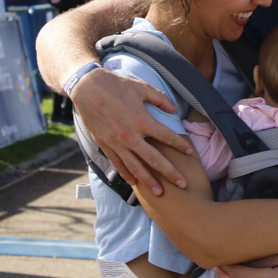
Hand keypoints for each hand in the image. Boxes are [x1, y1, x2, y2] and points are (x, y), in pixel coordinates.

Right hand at [69, 67, 192, 193]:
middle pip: (154, 158)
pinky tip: (134, 182)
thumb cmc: (116, 85)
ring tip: (160, 192)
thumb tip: (174, 111)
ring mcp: (115, 142)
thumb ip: (160, 99)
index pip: (166, 136)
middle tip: (182, 184)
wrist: (87, 88)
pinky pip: (117, 163)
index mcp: (141, 120)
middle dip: (169, 172)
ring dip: (148, 181)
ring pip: (135, 166)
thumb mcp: (141, 87)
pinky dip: (126, 173)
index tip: (190, 152)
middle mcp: (129, 135)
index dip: (180, 145)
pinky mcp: (104, 144)